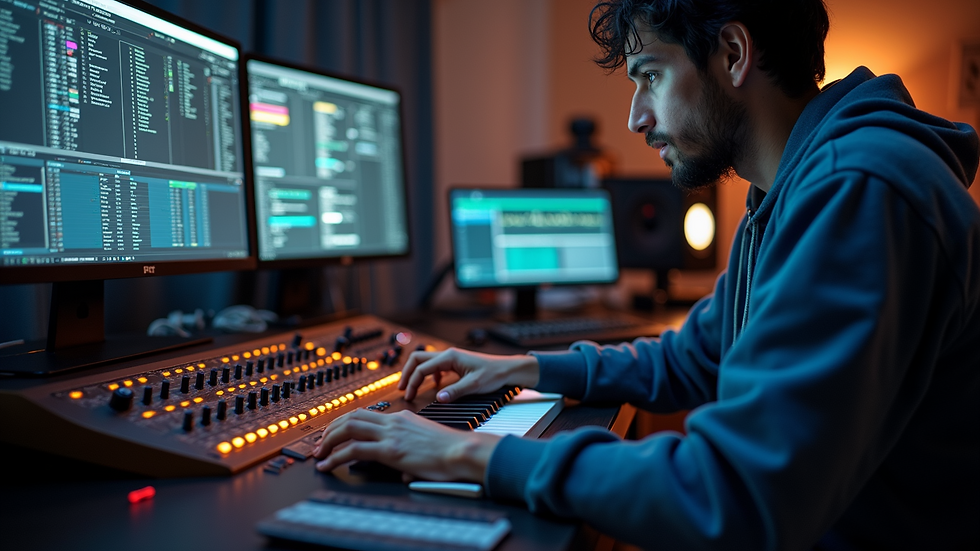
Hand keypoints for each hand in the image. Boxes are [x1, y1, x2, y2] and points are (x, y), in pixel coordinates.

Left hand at [313, 408, 500, 481]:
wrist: (463, 451)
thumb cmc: (451, 451)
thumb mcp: (425, 441)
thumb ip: (410, 448)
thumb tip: (403, 470)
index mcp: (402, 417)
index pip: (365, 414)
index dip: (344, 422)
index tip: (334, 433)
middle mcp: (394, 421)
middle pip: (351, 416)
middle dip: (330, 429)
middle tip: (320, 443)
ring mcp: (391, 434)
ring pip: (348, 428)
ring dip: (329, 440)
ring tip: (319, 453)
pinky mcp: (391, 450)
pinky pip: (354, 449)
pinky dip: (336, 456)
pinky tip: (328, 464)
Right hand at [399, 347, 539, 401]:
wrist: (509, 370)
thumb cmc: (494, 374)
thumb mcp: (474, 385)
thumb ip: (455, 391)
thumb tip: (438, 398)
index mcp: (450, 357)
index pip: (422, 368)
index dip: (412, 382)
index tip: (408, 395)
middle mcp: (449, 354)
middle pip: (419, 359)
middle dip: (408, 373)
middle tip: (403, 389)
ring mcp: (452, 358)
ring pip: (426, 362)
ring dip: (417, 373)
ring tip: (412, 387)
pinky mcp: (456, 363)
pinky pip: (437, 366)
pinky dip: (430, 375)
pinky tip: (435, 386)